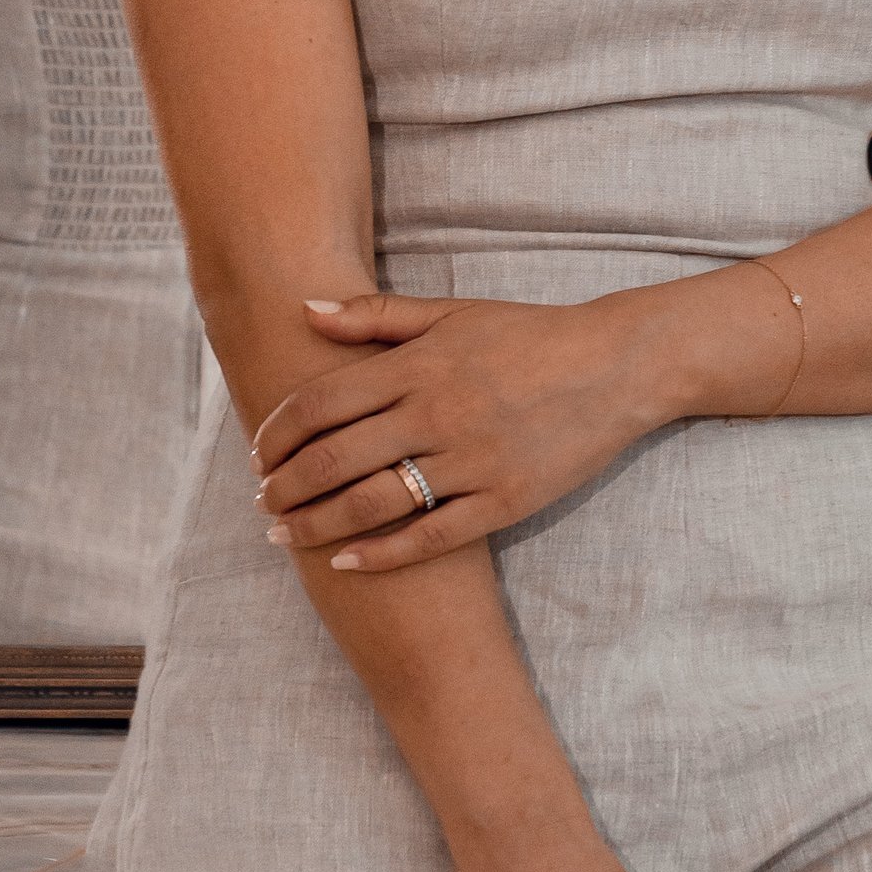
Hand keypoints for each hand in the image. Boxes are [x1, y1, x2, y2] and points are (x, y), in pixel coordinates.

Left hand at [252, 289, 664, 571]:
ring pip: (371, 503)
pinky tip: (345, 562)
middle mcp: (437, 412)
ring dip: (316, 524)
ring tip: (284, 535)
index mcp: (419, 364)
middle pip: (334, 458)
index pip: (322, 402)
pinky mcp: (503, 501)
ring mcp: (471, 460)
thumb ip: (375, 316)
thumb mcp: (451, 313)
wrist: (613, 366)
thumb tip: (304, 309)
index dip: (278, 432)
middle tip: (262, 500)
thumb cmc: (527, 335)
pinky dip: (380, 555)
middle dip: (285, 485)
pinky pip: (429, 537)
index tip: (258, 453)